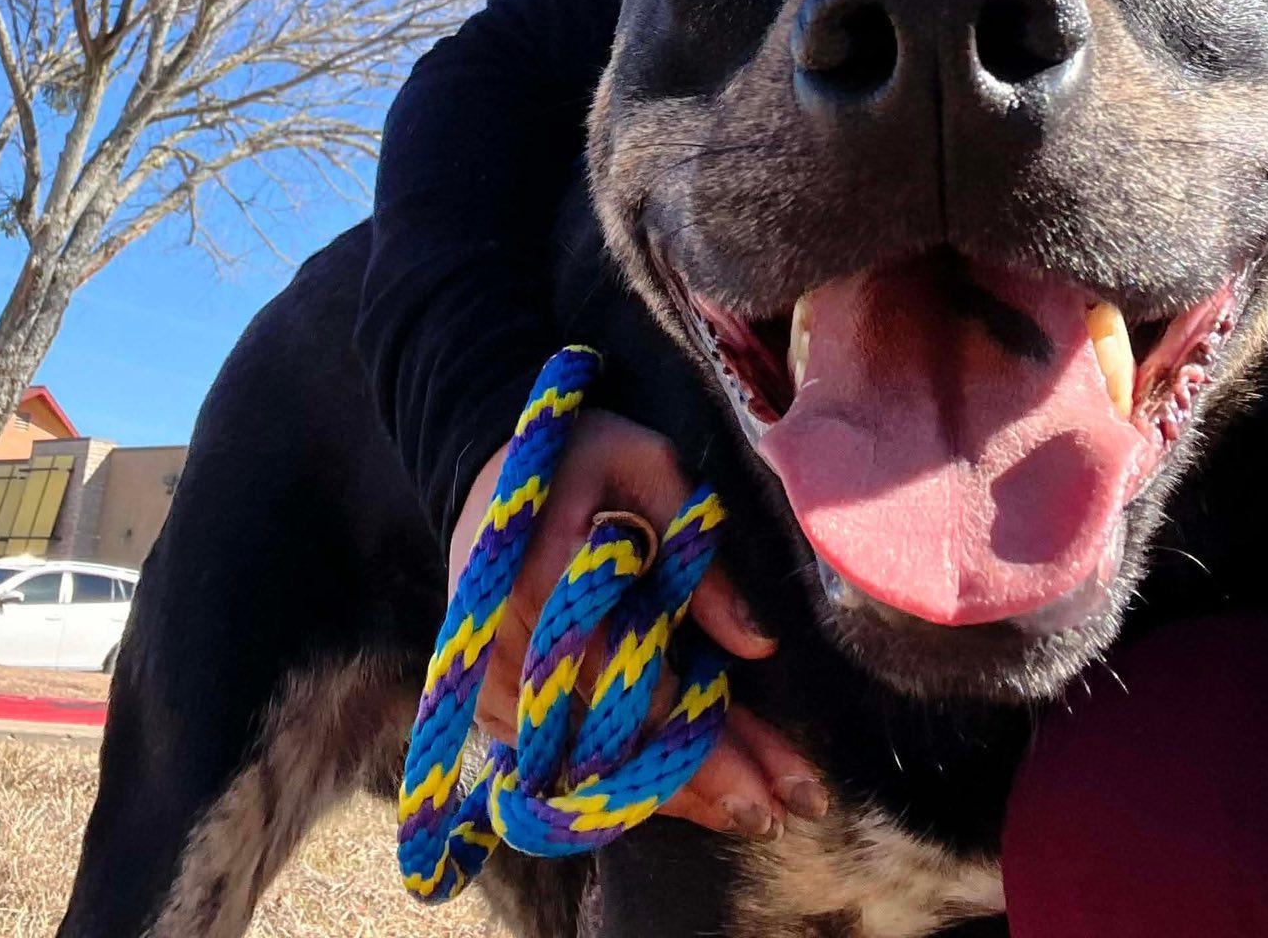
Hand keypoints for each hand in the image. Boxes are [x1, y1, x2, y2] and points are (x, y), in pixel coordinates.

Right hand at [447, 408, 828, 837]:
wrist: (488, 461)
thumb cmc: (580, 453)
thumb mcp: (650, 468)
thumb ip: (699, 555)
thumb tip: (758, 646)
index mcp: (546, 584)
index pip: (638, 691)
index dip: (709, 747)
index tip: (776, 789)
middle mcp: (507, 649)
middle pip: (619, 745)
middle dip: (706, 785)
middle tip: (781, 814)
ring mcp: (489, 683)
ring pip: (590, 766)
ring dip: (669, 792)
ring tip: (744, 808)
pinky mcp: (486, 700)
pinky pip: (560, 759)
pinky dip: (619, 776)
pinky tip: (679, 791)